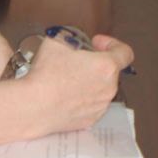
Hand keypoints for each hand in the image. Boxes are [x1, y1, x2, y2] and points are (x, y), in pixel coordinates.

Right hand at [16, 34, 133, 133]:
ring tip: (68, 77)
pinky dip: (83, 97)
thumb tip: (73, 41)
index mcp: (107, 66)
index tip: (96, 43)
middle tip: (77, 60)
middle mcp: (108, 88)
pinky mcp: (89, 120)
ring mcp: (100, 107)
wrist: (32, 106)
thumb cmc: (46, 73)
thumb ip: (73, 36)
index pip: (125, 53)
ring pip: (101, 88)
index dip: (111, 44)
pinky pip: (91, 104)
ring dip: (90, 80)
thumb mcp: (58, 40)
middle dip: (96, 62)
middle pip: (111, 70)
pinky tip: (66, 94)